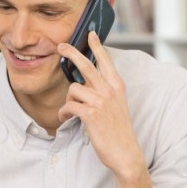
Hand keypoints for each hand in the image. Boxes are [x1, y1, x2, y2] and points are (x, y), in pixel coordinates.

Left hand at [57, 32, 153, 187]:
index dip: (97, 46)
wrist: (125, 153)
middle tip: (61, 46)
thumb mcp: (116, 106)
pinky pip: (68, 106)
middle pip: (87, 65)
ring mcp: (100, 101)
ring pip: (73, 89)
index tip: (91, 34)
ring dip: (68, 101)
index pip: (106, 61)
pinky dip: (64, 113)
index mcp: (117, 87)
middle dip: (72, 53)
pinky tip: (66, 119)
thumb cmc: (118, 131)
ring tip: (70, 112)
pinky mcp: (90, 114)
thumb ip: (103, 92)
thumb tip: (83, 83)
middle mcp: (110, 90)